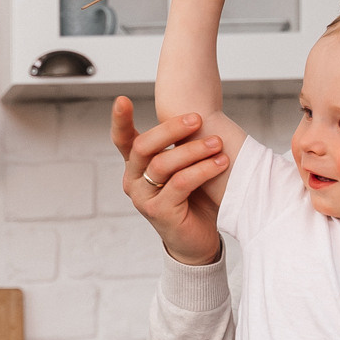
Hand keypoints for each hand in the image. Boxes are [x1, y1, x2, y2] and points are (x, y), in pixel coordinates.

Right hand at [112, 100, 228, 266]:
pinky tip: (220, 163)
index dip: (120, 119)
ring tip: (217, 144)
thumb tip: (196, 111)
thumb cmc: (194, 199)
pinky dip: (202, 170)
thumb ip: (181, 146)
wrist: (197, 240)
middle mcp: (133, 179)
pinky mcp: (158, 212)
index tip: (122, 99)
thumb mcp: (184, 167)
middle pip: (143, 146)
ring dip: (193, 150)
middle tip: (197, 119)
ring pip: (162, 164)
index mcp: (137, 165)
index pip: (122, 139)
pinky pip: (180, 183)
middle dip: (171, 129)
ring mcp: (142, 197)